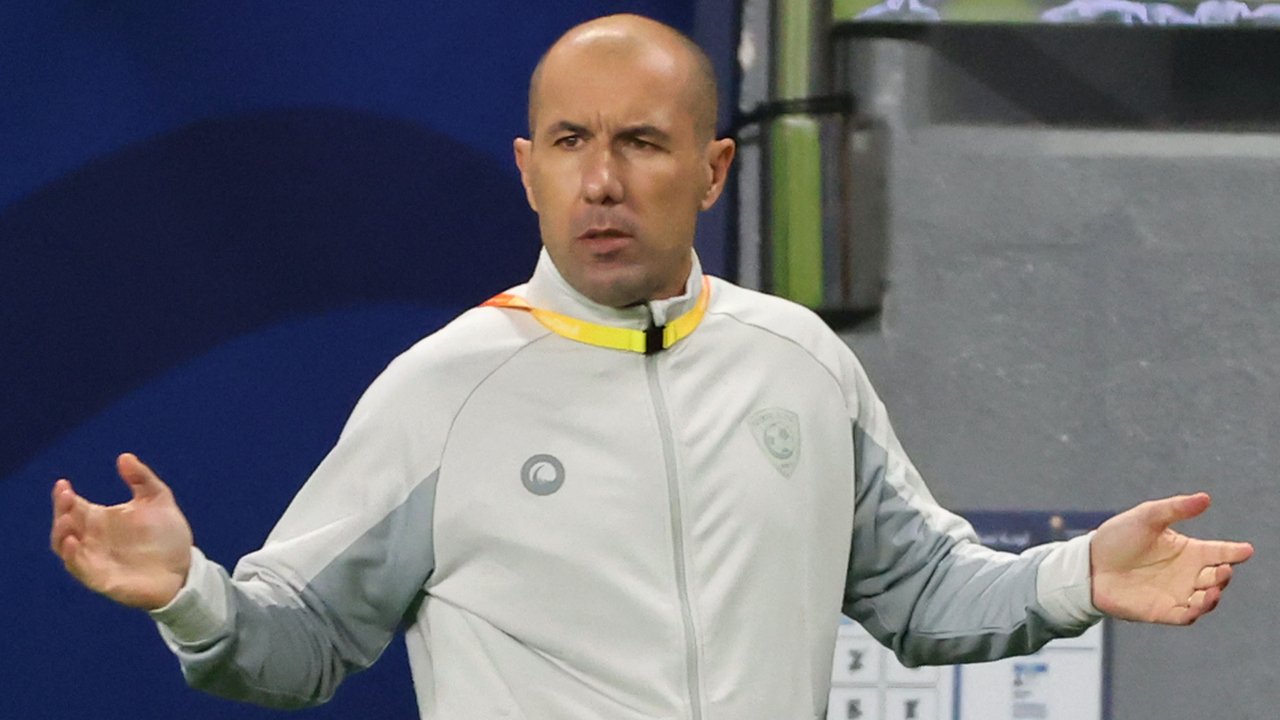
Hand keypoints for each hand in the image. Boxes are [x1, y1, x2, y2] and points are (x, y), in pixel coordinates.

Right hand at [50, 453, 193, 609]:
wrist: (184, 569)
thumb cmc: (167, 536)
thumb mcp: (158, 500)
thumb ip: (142, 479)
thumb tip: (124, 456)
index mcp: (100, 519)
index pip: (73, 505)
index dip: (63, 496)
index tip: (63, 483)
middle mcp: (92, 538)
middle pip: (64, 523)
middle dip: (60, 510)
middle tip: (66, 497)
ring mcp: (94, 559)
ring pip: (64, 546)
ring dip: (61, 533)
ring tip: (66, 519)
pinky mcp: (100, 578)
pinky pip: (78, 568)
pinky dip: (72, 556)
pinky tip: (74, 542)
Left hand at [1090, 493, 1253, 624]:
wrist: (1088, 564)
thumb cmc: (1117, 538)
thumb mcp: (1146, 517)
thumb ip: (1175, 508)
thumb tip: (1205, 498)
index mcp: (1188, 550)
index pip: (1219, 552)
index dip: (1235, 551)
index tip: (1245, 550)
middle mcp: (1187, 573)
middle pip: (1217, 577)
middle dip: (1224, 574)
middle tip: (1222, 569)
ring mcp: (1176, 593)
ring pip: (1207, 599)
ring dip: (1214, 594)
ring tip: (1214, 587)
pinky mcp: (1162, 611)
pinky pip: (1187, 616)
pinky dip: (1196, 611)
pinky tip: (1198, 601)